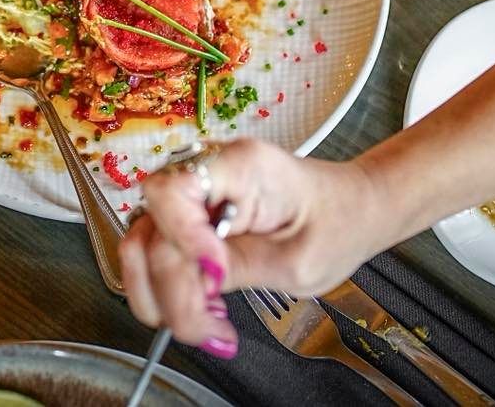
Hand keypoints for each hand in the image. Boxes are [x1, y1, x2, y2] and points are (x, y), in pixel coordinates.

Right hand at [119, 139, 383, 354]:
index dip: (182, 240)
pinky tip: (205, 309)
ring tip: (207, 325)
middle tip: (210, 328)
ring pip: (142, 244)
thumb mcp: (299, 261)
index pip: (171, 191)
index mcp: (239, 166)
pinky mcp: (191, 215)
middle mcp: (205, 172)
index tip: (216, 278)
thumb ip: (241, 268)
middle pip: (149, 228)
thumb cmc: (336, 225)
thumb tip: (195, 283)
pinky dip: (169, 289)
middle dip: (172, 290)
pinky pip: (157, 251)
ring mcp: (194, 193)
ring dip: (162, 295)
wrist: (352, 208)